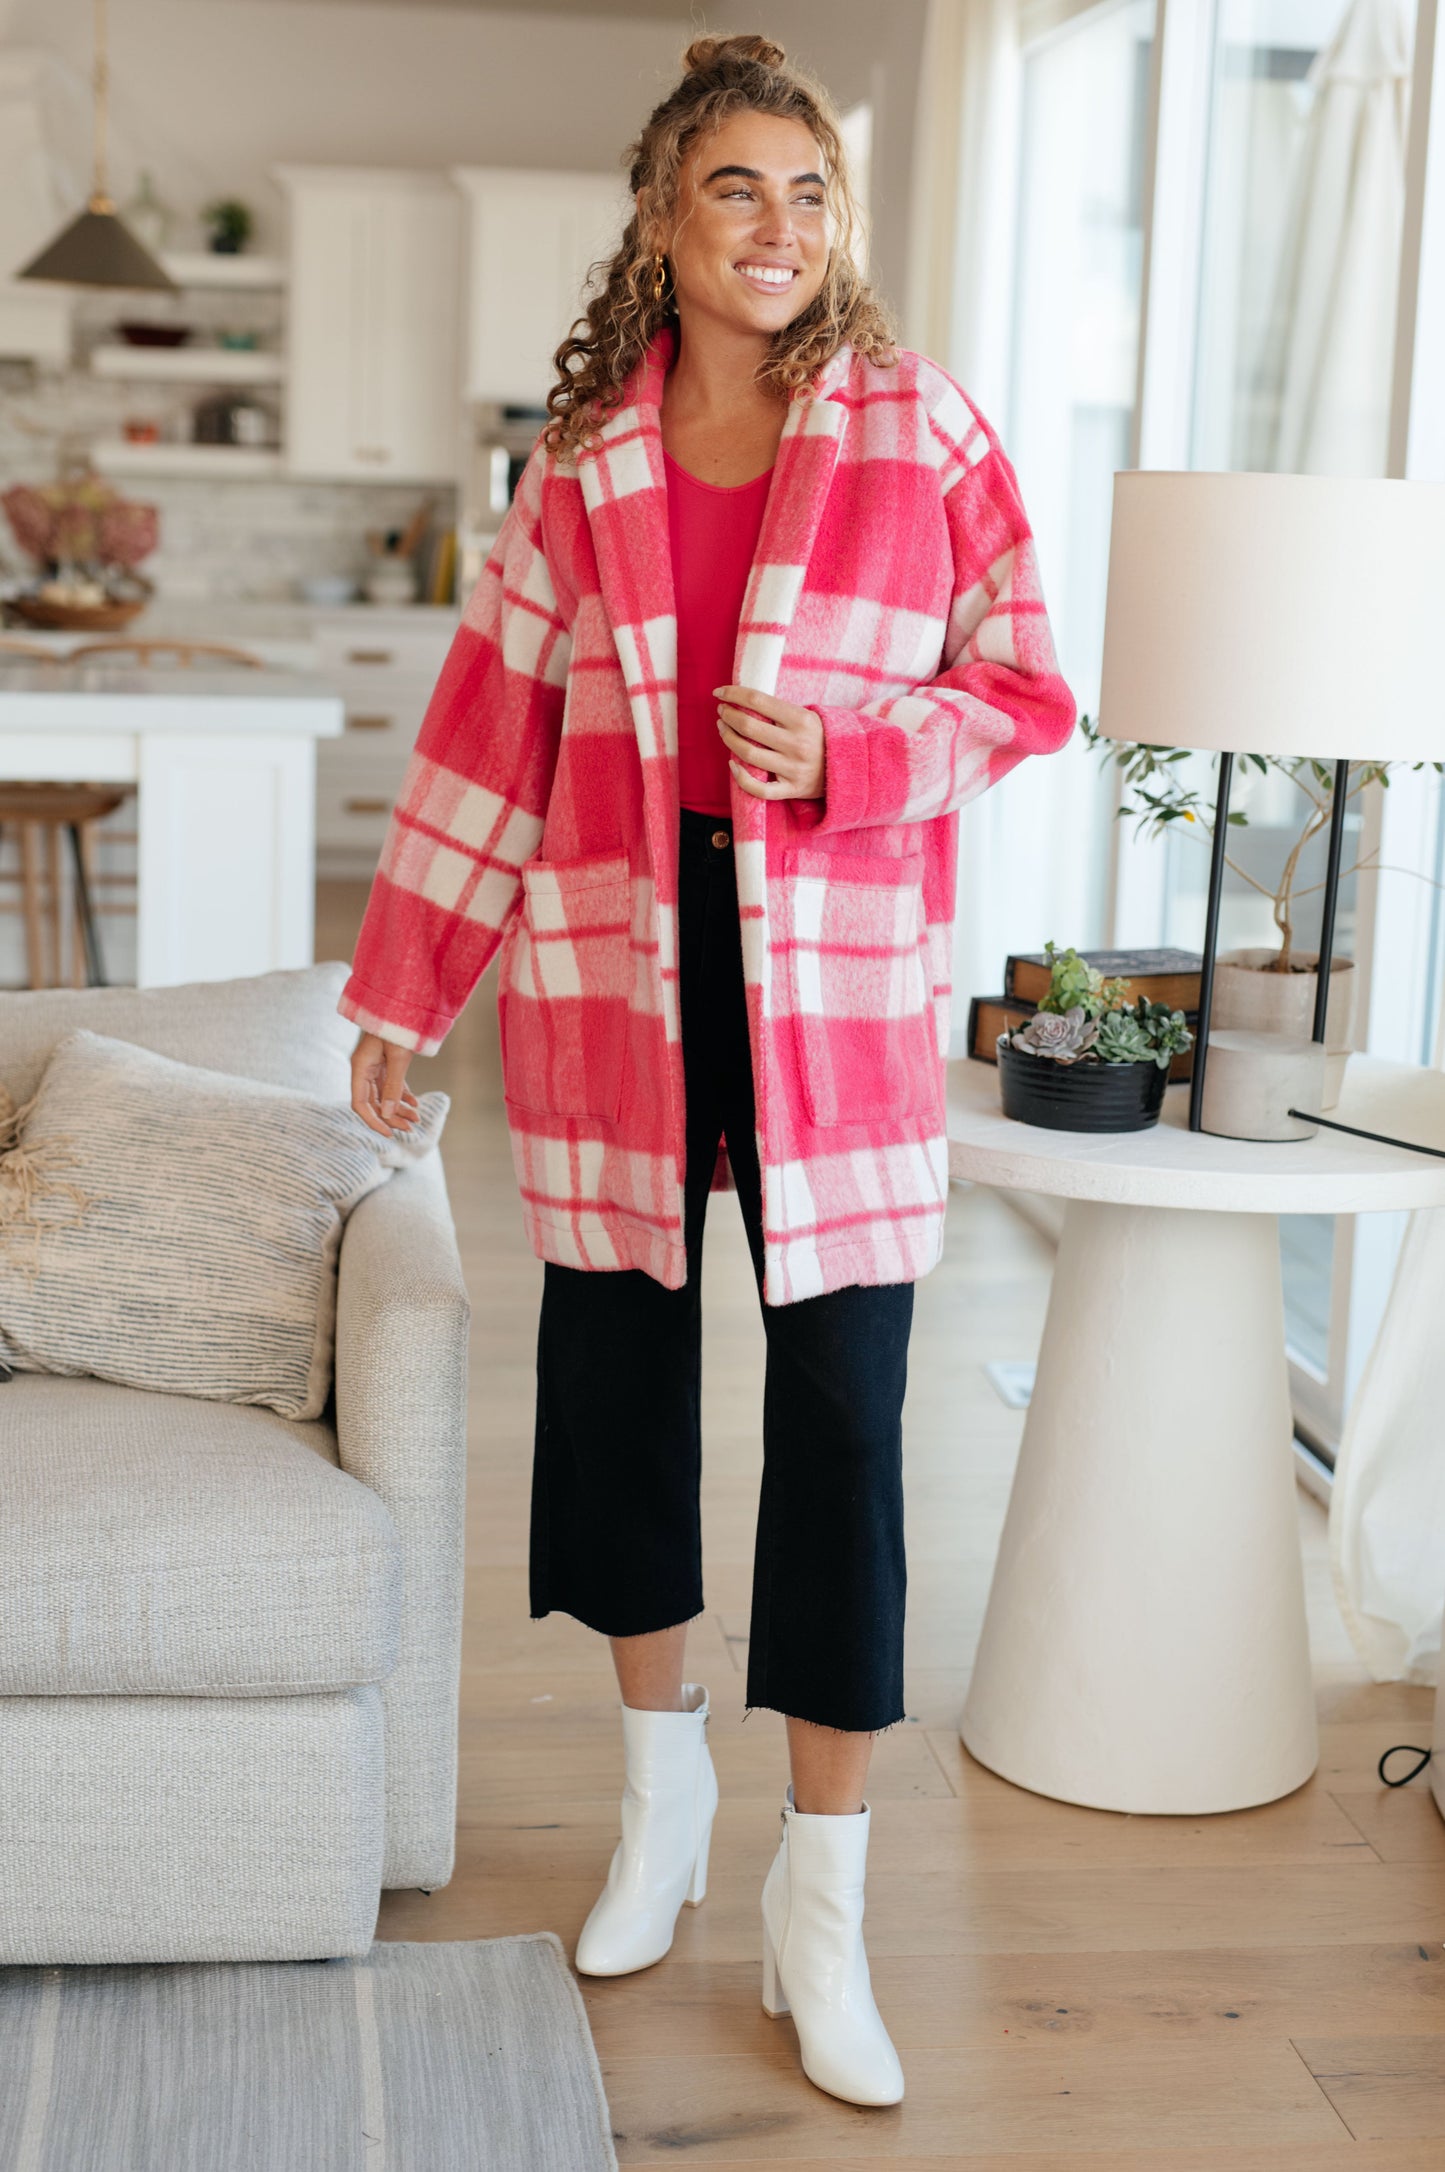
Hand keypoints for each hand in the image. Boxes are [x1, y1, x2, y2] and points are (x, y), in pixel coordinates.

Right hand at [350, 1031, 420, 1138]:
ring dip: (400, 1108)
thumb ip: (394, 1086)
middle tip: (411, 1129)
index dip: (373, 1121)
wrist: (404, 1003)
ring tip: (417, 1118)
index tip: (389, 1134)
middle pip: (374, 1102)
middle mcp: (364, 1069)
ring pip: (385, 1095)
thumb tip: (388, 1115)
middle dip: (391, 1117)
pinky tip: (415, 1105)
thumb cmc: (398, 1026)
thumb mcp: (398, 1058)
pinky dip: (403, 1095)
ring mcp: (375, 1066)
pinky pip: (392, 1085)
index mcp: (360, 1068)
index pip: (360, 1104)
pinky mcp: (386, 1062)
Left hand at [714, 684, 824, 800]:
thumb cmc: (820, 737)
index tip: (720, 692)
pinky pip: (760, 789)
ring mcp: (794, 769)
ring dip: (729, 739)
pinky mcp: (791, 789)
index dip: (733, 694)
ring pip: (749, 754)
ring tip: (723, 729)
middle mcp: (797, 744)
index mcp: (801, 720)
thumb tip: (743, 701)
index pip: (757, 700)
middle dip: (728, 715)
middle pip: (749, 726)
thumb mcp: (808, 717)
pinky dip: (741, 778)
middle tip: (722, 711)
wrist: (848, 767)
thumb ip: (780, 711)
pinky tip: (733, 765)